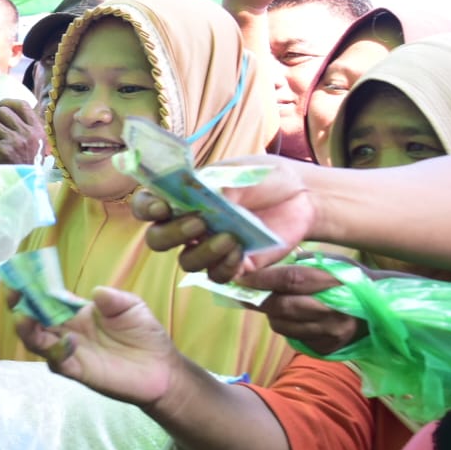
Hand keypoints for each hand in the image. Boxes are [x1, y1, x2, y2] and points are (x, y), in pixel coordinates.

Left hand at [0, 100, 45, 165]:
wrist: (26, 188)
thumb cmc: (27, 166)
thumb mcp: (36, 145)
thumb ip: (27, 127)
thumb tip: (7, 108)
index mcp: (37, 130)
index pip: (21, 105)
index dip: (6, 102)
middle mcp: (28, 133)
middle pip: (2, 112)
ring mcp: (15, 141)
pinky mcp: (3, 151)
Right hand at [15, 285, 186, 408]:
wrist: (163, 369)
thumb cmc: (145, 335)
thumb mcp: (132, 307)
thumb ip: (114, 299)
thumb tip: (96, 292)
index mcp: (75, 313)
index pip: (48, 298)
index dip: (33, 287)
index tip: (20, 274)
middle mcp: (66, 331)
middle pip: (35, 319)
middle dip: (21, 305)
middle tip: (14, 292)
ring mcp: (70, 352)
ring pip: (37, 342)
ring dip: (27, 330)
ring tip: (23, 318)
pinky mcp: (78, 371)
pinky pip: (59, 363)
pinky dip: (57, 352)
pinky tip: (67, 341)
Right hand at [132, 155, 313, 281]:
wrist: (303, 196)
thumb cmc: (266, 177)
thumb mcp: (240, 173)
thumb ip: (218, 188)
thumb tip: (204, 201)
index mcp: (182, 196)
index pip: (147, 205)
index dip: (146, 208)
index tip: (163, 207)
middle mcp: (188, 224)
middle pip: (158, 240)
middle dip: (172, 234)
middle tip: (199, 223)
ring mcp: (208, 247)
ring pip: (186, 262)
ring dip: (202, 252)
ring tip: (229, 238)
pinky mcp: (232, 265)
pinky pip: (216, 276)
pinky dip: (224, 267)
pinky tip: (240, 253)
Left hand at [238, 261, 366, 356]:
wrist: (380, 310)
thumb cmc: (351, 281)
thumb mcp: (333, 264)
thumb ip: (303, 263)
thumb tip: (267, 264)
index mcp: (334, 284)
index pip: (290, 280)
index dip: (262, 279)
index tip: (241, 278)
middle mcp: (333, 312)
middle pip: (282, 307)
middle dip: (259, 300)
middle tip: (245, 293)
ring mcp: (330, 333)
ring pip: (282, 325)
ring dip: (272, 315)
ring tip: (275, 305)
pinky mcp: (326, 348)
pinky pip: (293, 337)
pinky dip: (287, 327)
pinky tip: (295, 318)